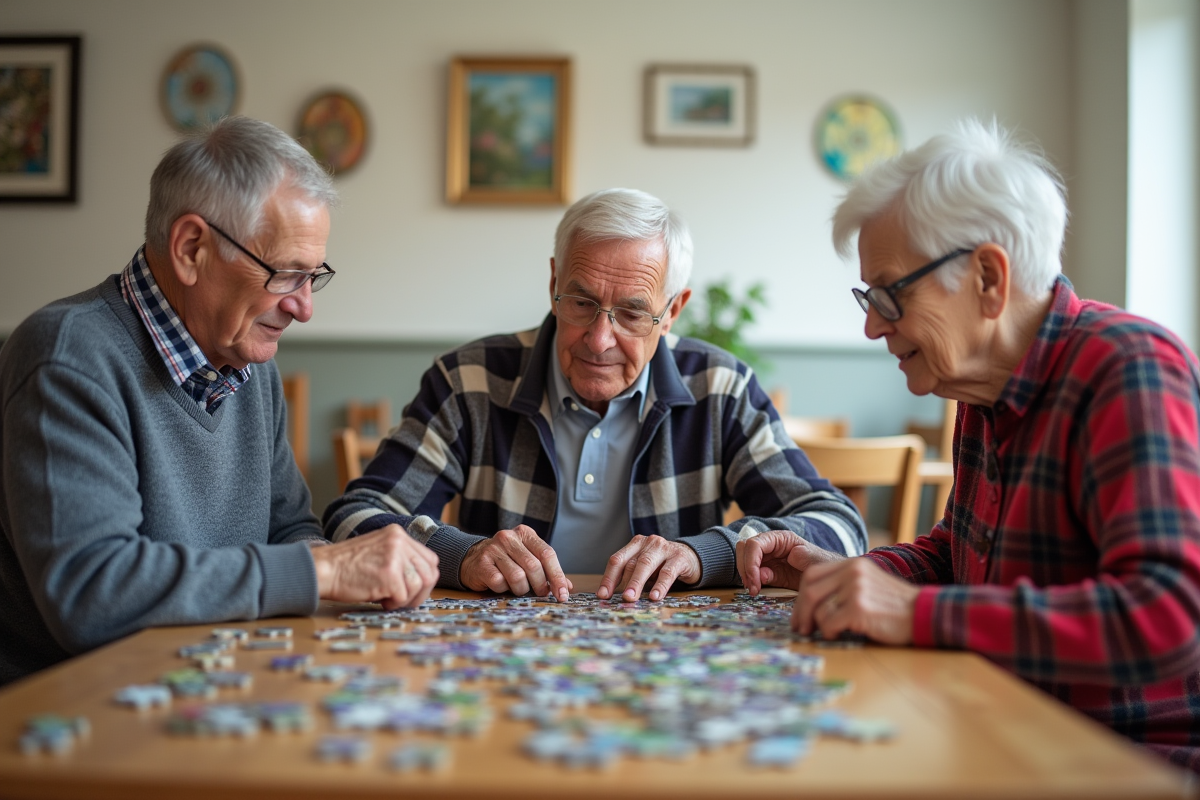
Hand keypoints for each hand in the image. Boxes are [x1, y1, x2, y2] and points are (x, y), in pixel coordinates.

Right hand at [310, 525, 438, 609]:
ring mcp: (395, 556)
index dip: (424, 578)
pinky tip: (379, 599)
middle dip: (420, 593)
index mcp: (398, 534)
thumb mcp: (379, 550)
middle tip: (403, 600)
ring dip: (405, 599)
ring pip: (419, 586)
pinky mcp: (389, 574)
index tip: (413, 589)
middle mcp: (399, 541)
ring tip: (387, 598)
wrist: (324, 569)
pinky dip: (393, 604)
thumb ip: (401, 557)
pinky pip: (403, 597)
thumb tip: (423, 579)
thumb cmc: (347, 566)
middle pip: (430, 573)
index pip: (430, 559)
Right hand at [460, 525, 571, 599]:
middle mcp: (509, 537)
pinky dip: (503, 589)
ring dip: (520, 589)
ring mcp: (493, 549)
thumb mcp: (527, 560)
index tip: (563, 595)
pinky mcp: (482, 563)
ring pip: (518, 577)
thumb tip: (567, 588)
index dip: (557, 576)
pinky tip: (500, 585)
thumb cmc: (506, 561)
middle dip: (540, 585)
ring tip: (516, 588)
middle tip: (540, 593)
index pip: (547, 554)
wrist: (471, 559)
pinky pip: (500, 583)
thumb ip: (547, 571)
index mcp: (525, 534)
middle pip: (534, 566)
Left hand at [597, 535, 700, 601]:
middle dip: (624, 581)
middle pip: (631, 562)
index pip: (618, 560)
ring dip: (637, 582)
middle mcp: (649, 543)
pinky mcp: (679, 557)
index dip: (609, 578)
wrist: (692, 557)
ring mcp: (664, 548)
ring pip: (646, 564)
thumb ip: (631, 576)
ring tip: (631, 597)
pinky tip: (655, 596)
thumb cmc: (663, 565)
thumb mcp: (645, 568)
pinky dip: (660, 585)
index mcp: (636, 544)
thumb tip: (613, 596)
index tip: (602, 595)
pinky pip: (668, 572)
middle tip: (619, 598)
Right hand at [736, 530, 843, 593]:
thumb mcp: (814, 561)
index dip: (750, 562)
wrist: (829, 578)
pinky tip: (757, 590)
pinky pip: (750, 572)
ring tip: (754, 590)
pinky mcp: (766, 570)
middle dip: (745, 568)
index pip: (755, 544)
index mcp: (782, 538)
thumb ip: (791, 562)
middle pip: (744, 548)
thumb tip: (765, 572)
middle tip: (753, 588)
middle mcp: (770, 545)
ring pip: (743, 559)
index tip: (755, 581)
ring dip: (745, 575)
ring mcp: (767, 557)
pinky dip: (750, 581)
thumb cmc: (824, 565)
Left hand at [791, 557, 919, 644]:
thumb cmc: (894, 605)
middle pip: (810, 591)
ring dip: (816, 625)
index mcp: (852, 564)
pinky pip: (829, 622)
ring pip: (818, 608)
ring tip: (823, 633)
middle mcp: (852, 571)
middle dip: (801, 613)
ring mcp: (855, 588)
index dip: (801, 596)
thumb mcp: (868, 583)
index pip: (812, 575)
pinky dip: (828, 632)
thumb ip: (843, 585)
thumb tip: (811, 603)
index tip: (799, 613)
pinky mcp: (859, 608)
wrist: (923, 613)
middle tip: (800, 629)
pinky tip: (837, 635)